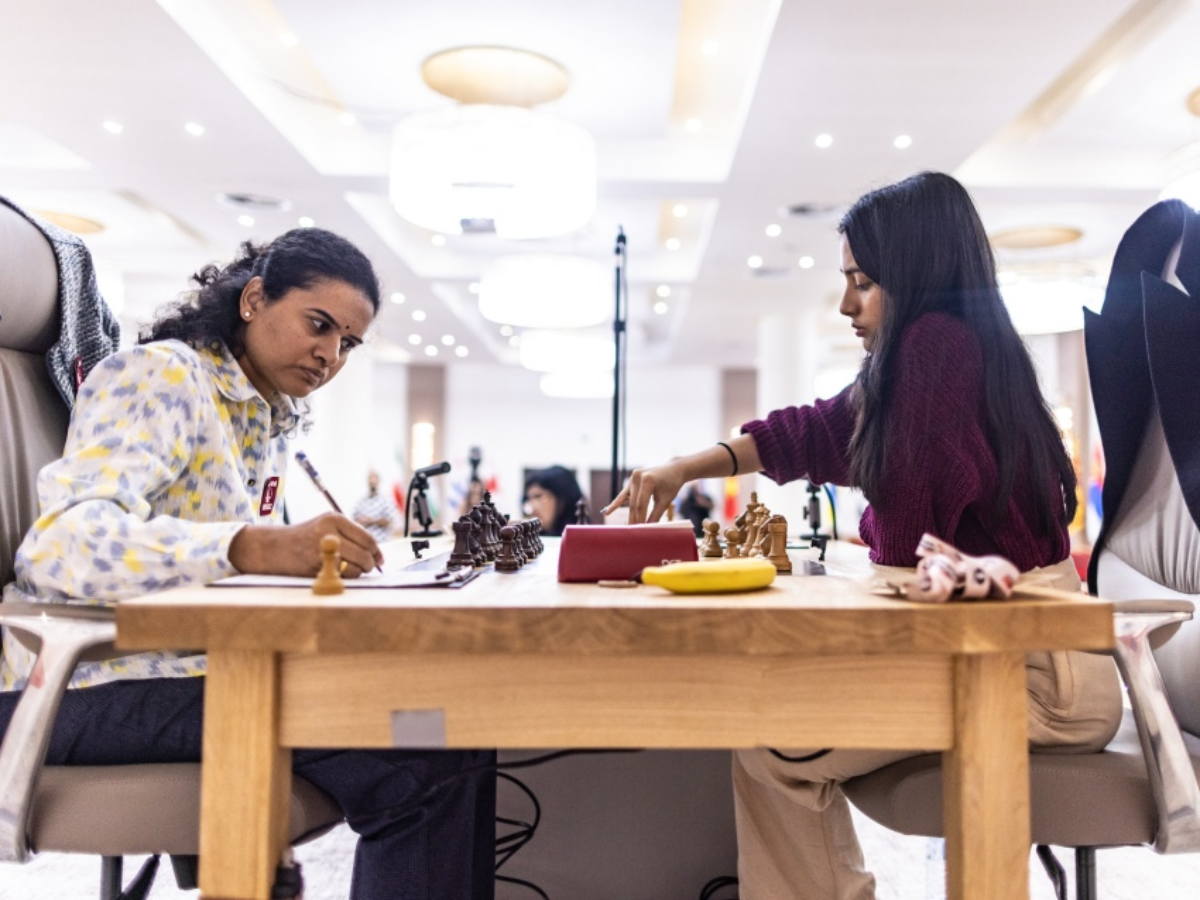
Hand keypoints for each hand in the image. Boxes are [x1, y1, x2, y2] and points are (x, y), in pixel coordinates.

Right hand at [229, 512, 383, 577]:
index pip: (367, 537)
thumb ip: (351, 535)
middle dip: (370, 564)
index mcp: (335, 519)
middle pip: (364, 554)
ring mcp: (321, 550)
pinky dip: (344, 578)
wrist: (274, 547)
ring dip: (358, 573)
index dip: (377, 551)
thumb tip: (377, 555)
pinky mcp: (315, 567)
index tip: (380, 559)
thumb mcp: (327, 526)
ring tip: (350, 569)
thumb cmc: (306, 537)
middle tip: (369, 567)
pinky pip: (341, 577)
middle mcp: (329, 532)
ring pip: (355, 568)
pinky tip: (337, 572)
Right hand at [603, 461, 687, 523]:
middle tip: (633, 533)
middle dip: (634, 518)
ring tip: (626, 528)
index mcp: (648, 480)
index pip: (641, 504)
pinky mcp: (631, 480)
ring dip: (629, 514)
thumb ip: (656, 514)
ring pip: (629, 501)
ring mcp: (633, 477)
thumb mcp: (666, 500)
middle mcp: (638, 477)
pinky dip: (616, 504)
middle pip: (634, 503)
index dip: (640, 518)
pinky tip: (606, 512)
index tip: (640, 530)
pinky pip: (623, 494)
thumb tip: (648, 529)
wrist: (673, 469)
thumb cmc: (672, 484)